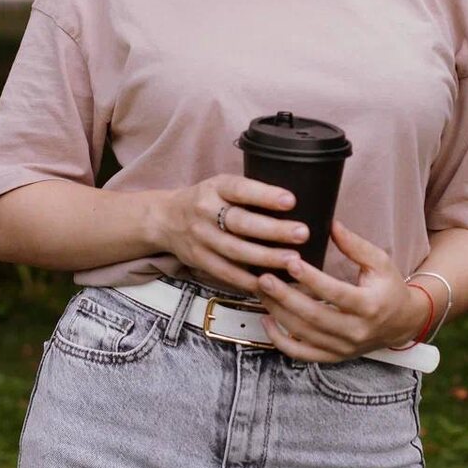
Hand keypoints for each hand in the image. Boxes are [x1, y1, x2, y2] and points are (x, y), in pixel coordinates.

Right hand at [156, 173, 309, 294]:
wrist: (165, 219)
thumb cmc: (208, 200)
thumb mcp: (222, 185)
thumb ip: (249, 193)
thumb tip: (294, 202)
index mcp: (216, 187)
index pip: (241, 189)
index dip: (265, 195)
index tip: (291, 201)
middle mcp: (206, 211)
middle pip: (241, 223)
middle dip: (273, 230)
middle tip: (302, 233)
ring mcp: (201, 237)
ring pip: (235, 250)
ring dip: (266, 258)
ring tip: (293, 260)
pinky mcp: (199, 260)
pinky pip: (225, 272)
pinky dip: (248, 279)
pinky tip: (270, 281)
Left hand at [255, 218, 430, 360]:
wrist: (402, 323)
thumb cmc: (390, 289)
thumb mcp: (380, 262)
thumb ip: (355, 245)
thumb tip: (331, 225)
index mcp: (369, 305)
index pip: (335, 293)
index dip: (311, 278)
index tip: (291, 261)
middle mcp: (356, 330)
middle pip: (314, 316)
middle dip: (285, 297)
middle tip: (265, 278)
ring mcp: (343, 347)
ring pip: (303, 334)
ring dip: (278, 313)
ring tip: (262, 292)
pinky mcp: (333, 356)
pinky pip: (301, 354)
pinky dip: (280, 340)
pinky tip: (267, 320)